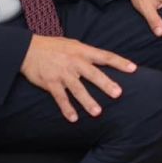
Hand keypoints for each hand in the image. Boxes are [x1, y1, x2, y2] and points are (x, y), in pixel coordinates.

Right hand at [19, 34, 136, 122]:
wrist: (27, 49)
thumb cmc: (53, 47)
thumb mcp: (73, 44)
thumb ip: (87, 53)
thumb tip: (103, 59)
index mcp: (82, 51)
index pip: (105, 56)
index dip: (120, 62)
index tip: (133, 69)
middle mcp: (74, 62)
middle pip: (93, 74)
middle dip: (106, 84)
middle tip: (118, 94)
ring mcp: (62, 73)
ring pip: (78, 89)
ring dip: (88, 101)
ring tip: (98, 112)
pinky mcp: (50, 83)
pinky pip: (60, 98)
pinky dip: (67, 108)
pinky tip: (74, 118)